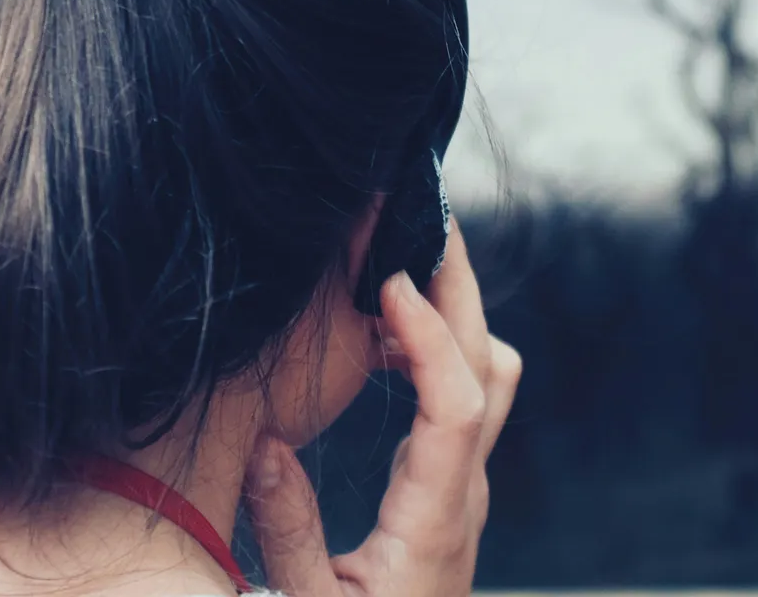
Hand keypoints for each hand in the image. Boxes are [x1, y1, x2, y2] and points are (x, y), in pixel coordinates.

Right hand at [243, 224, 522, 596]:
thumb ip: (288, 533)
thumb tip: (268, 446)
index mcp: (433, 522)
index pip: (455, 405)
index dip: (431, 335)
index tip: (390, 281)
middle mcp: (462, 497)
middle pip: (490, 370)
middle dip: (460, 292)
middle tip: (420, 224)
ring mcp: (462, 492)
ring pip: (488, 379)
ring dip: (452, 318)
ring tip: (391, 271)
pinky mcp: (449, 492)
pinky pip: (461, 400)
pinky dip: (435, 350)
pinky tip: (383, 336)